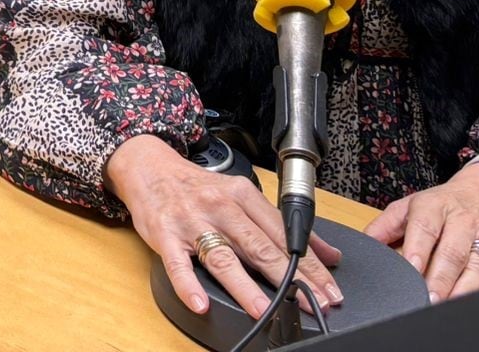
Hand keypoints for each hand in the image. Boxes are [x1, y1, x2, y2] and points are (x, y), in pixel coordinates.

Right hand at [105, 135, 342, 320]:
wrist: (149, 167)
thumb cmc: (198, 188)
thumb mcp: (242, 196)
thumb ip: (282, 225)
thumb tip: (328, 254)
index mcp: (243, 195)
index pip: (283, 234)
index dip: (310, 264)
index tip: (330, 290)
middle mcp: (220, 207)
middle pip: (259, 246)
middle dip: (289, 278)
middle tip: (310, 303)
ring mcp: (191, 221)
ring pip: (222, 257)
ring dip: (244, 287)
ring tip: (264, 310)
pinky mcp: (164, 235)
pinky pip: (177, 263)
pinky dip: (188, 284)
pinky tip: (199, 302)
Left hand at [365, 161, 478, 301]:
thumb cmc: (446, 203)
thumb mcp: (412, 205)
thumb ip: (386, 225)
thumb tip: (367, 245)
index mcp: (435, 207)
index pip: (425, 228)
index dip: (418, 250)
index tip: (412, 270)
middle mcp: (464, 221)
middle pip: (453, 252)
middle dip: (441, 279)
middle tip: (429, 298)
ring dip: (466, 289)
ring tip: (450, 305)